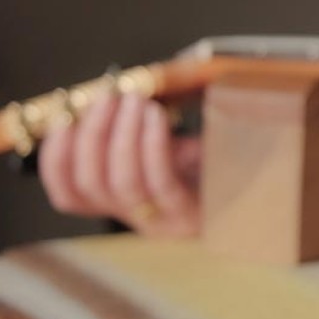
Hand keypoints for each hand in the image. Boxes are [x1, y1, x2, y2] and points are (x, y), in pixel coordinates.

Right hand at [38, 93, 201, 237]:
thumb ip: (133, 132)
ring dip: (120, 134)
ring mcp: (163, 222)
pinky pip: (161, 179)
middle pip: (90, 185)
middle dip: (90, 135)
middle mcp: (137, 220)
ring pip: (121, 183)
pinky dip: (152, 144)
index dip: (55, 159)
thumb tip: (108, 95)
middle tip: (105, 98)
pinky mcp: (191, 215)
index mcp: (122, 206)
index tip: (61, 119)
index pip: (69, 196)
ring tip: (132, 100)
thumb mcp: (168, 147)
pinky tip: (154, 116)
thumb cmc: (212, 164)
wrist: (264, 193)